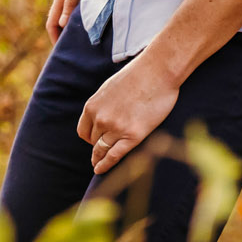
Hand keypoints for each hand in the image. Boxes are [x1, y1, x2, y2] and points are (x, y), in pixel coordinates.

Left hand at [77, 53, 179, 175]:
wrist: (157, 71)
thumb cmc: (138, 76)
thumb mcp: (110, 88)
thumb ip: (103, 105)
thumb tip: (101, 118)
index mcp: (92, 105)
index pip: (84, 131)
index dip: (89, 138)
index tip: (94, 142)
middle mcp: (101, 118)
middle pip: (94, 142)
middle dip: (97, 147)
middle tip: (100, 154)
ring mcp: (116, 128)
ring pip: (103, 150)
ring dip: (99, 158)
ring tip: (98, 166)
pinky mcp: (134, 135)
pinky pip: (115, 155)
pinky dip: (106, 165)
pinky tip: (100, 170)